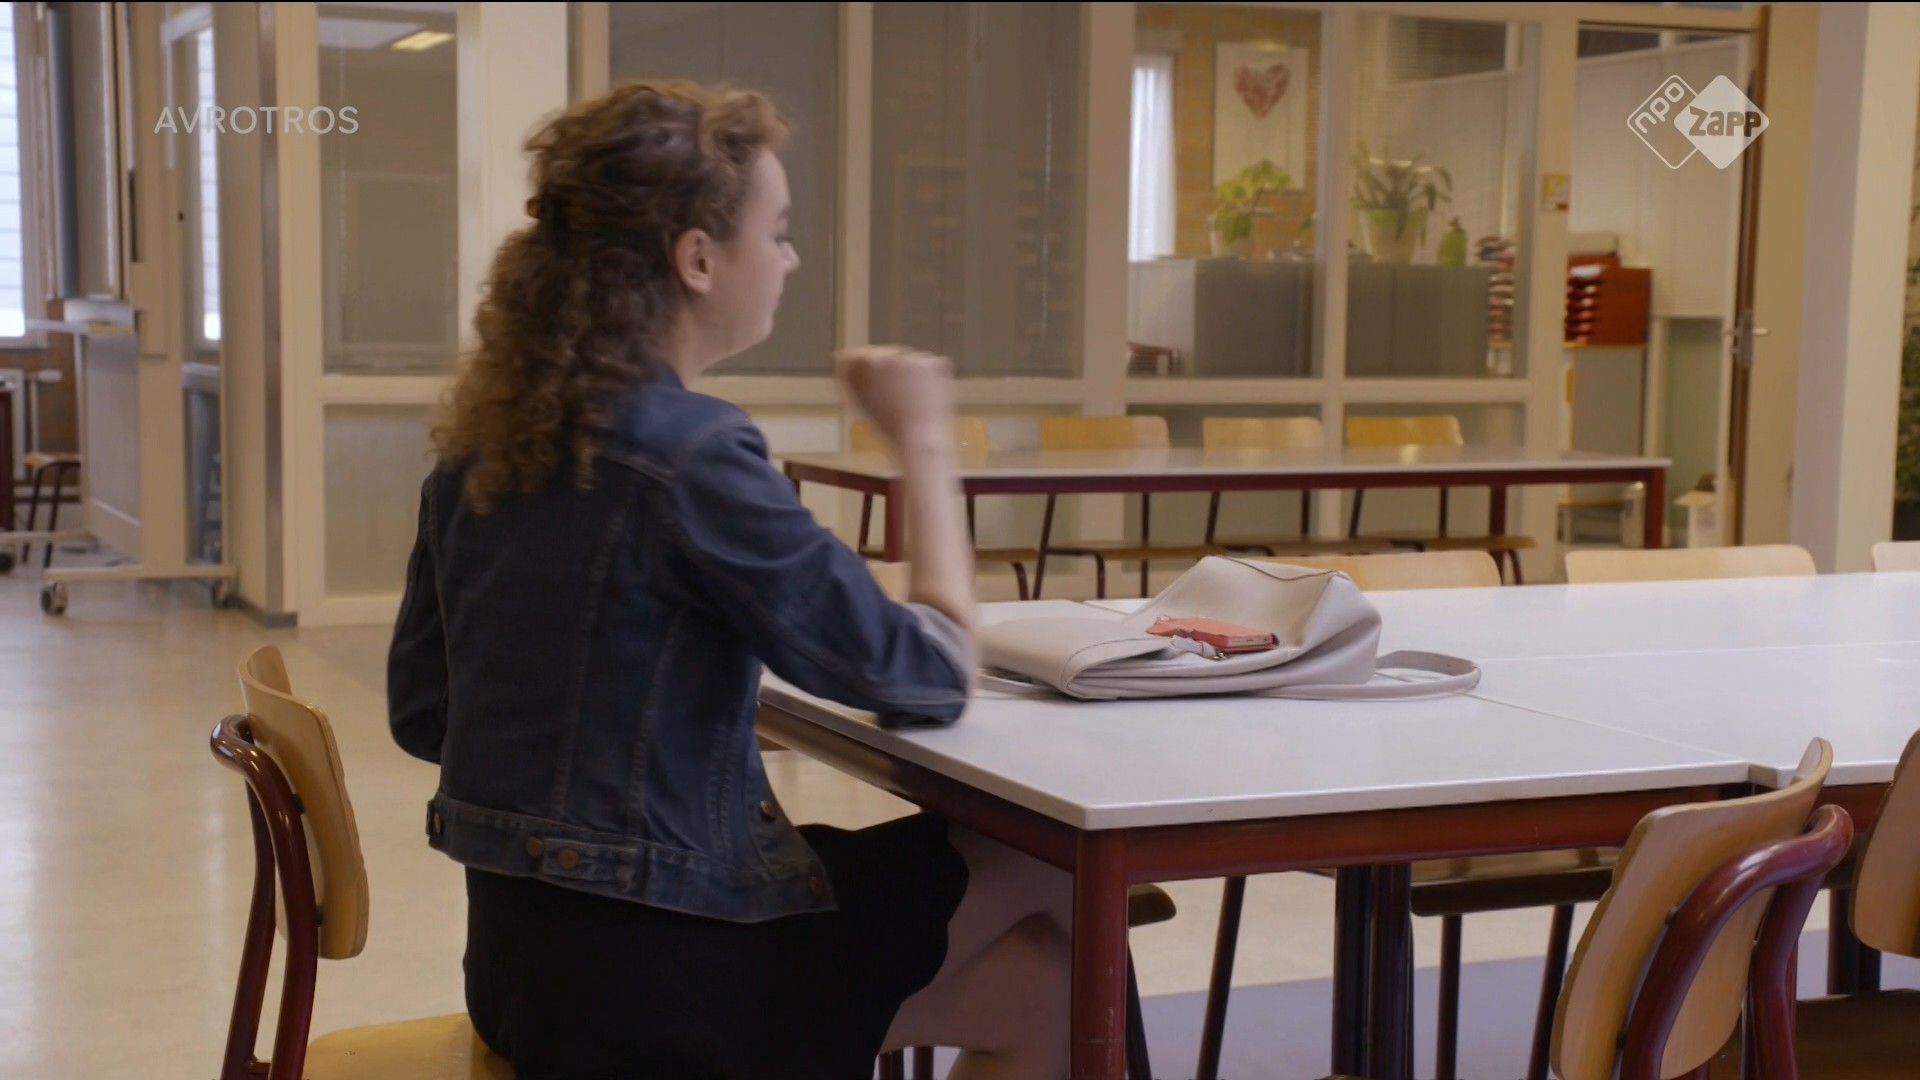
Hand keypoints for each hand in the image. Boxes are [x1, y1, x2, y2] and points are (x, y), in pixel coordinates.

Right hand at [834, 345, 954, 448]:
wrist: (918, 440)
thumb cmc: (887, 426)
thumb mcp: (860, 400)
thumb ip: (848, 377)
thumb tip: (838, 356)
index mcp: (867, 363)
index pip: (864, 355)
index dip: (872, 373)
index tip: (880, 388)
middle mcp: (889, 354)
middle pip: (889, 355)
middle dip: (894, 372)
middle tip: (899, 399)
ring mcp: (915, 357)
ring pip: (912, 360)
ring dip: (913, 374)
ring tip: (913, 401)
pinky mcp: (936, 362)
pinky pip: (933, 365)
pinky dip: (933, 377)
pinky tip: (927, 396)